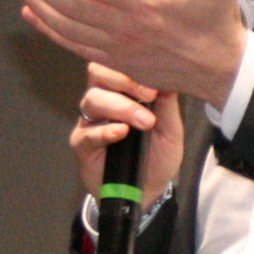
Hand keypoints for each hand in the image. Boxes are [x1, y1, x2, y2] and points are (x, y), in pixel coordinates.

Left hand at [7, 0, 247, 108]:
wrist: (221, 71)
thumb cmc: (218, 25)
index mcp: (146, 5)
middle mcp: (126, 28)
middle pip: (71, 6)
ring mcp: (118, 48)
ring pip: (67, 27)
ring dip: (37, 4)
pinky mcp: (116, 62)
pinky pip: (74, 45)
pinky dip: (50, 30)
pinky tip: (32, 13)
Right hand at [70, 62, 184, 199]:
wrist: (149, 190)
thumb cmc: (157, 155)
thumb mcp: (171, 129)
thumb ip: (168, 103)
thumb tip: (169, 74)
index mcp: (122, 90)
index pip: (116, 63)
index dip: (132, 66)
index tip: (156, 81)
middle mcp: (103, 100)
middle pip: (97, 72)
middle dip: (124, 80)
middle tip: (149, 96)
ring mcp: (90, 122)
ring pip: (92, 99)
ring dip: (121, 107)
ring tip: (144, 122)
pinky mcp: (82, 145)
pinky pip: (87, 133)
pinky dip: (105, 131)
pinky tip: (122, 133)